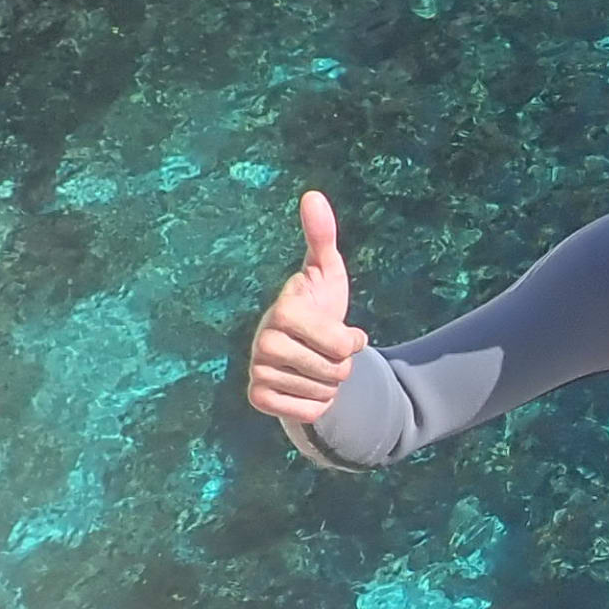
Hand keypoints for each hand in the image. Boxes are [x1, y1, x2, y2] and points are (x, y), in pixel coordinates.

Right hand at [246, 191, 366, 424]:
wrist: (297, 347)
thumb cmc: (316, 305)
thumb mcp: (326, 271)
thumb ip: (322, 235)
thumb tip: (312, 194)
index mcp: (283, 312)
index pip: (341, 345)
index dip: (351, 342)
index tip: (341, 331)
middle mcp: (263, 342)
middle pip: (336, 373)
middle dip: (341, 365)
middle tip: (324, 351)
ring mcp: (257, 371)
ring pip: (324, 394)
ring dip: (329, 385)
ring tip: (313, 366)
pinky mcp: (257, 398)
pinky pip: (309, 413)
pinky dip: (316, 405)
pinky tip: (303, 386)